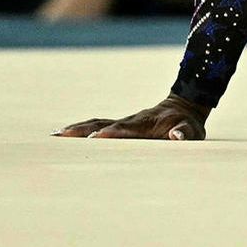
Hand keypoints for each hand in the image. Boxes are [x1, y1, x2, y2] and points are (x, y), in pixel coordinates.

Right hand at [53, 94, 210, 139]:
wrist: (183, 108)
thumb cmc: (187, 124)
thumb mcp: (192, 130)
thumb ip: (185, 132)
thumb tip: (177, 135)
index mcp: (146, 124)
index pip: (126, 129)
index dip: (113, 133)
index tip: (96, 138)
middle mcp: (130, 121)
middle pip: (102, 124)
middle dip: (83, 130)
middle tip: (60, 136)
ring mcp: (123, 122)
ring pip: (96, 123)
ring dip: (76, 129)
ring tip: (54, 136)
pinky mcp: (119, 125)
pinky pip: (97, 125)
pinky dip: (80, 129)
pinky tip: (64, 134)